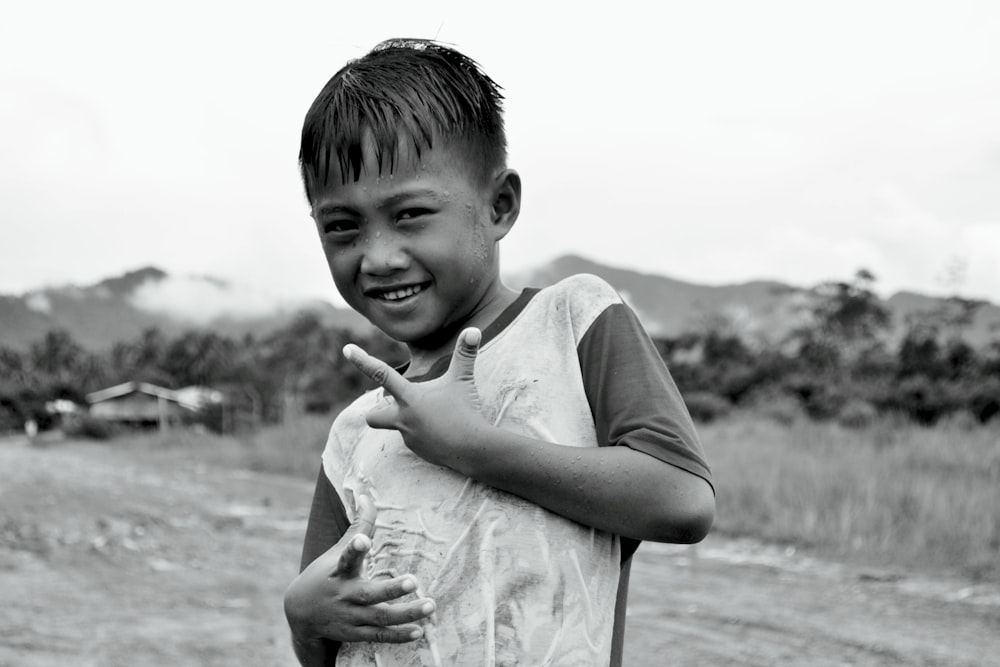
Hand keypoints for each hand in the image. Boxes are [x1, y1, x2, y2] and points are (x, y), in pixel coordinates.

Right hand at [284, 495, 434, 643]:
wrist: (300, 613)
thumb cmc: (326, 574)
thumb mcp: (337, 551)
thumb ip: (359, 525)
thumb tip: (367, 494)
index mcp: (339, 571)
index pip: (346, 557)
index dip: (355, 548)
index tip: (363, 540)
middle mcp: (345, 594)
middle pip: (368, 593)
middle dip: (391, 589)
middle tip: (413, 580)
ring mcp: (350, 616)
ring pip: (379, 617)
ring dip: (406, 614)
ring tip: (430, 606)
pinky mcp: (355, 633)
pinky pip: (379, 636)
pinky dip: (399, 636)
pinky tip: (419, 631)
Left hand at [343, 327, 489, 470]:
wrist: (473, 449)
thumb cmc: (467, 411)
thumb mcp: (464, 379)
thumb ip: (466, 354)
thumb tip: (474, 329)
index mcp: (410, 397)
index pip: (381, 374)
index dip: (362, 360)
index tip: (347, 349)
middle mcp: (403, 418)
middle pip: (373, 416)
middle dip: (377, 410)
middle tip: (393, 403)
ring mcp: (409, 437)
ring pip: (398, 427)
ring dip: (408, 420)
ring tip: (434, 419)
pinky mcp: (418, 451)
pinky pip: (414, 440)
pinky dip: (423, 434)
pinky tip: (442, 433)